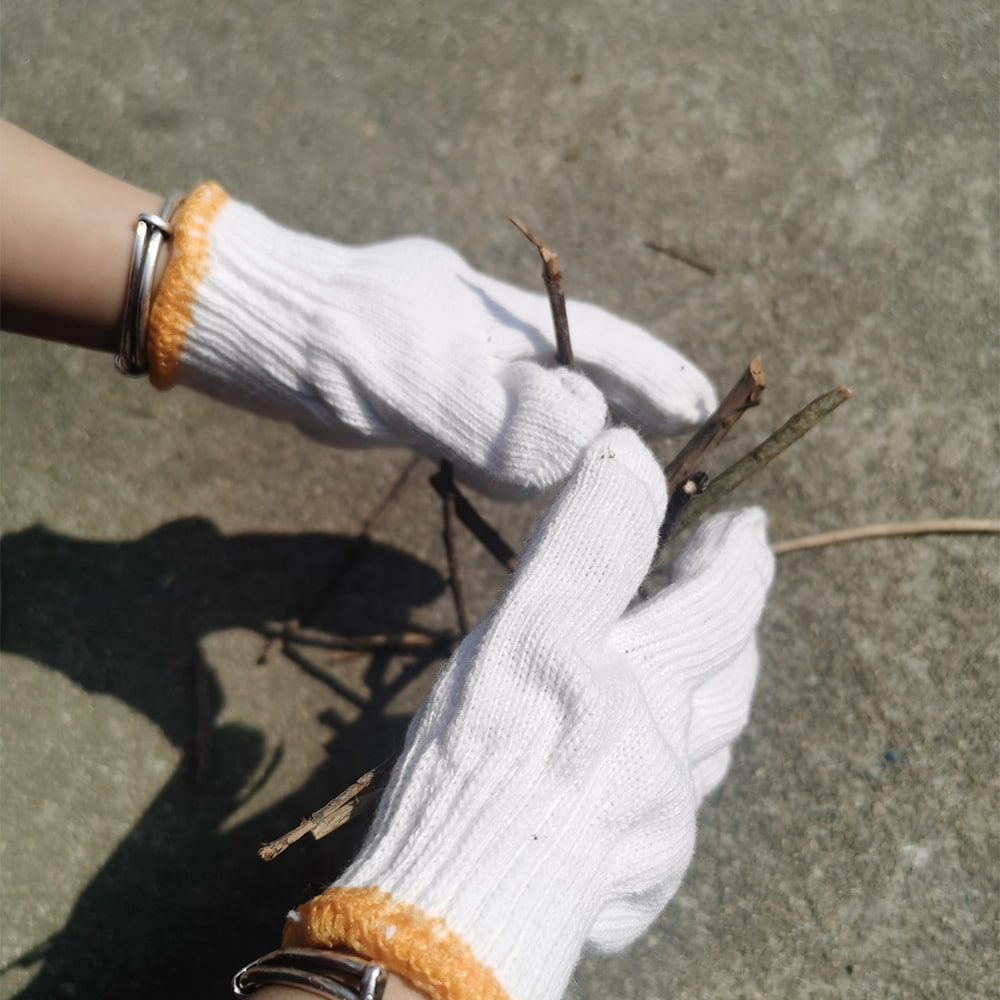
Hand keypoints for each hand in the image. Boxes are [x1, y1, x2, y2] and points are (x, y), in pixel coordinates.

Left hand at [148, 184, 715, 494]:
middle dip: (631, 410)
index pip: (603, 346)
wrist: (269, 341)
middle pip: (584, 376)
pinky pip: (500, 430)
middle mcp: (495, 342)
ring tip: (624, 471)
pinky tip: (537, 474)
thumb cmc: (344, 348)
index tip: (703, 403)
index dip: (655, 377)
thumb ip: (503, 417)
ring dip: (581, 438)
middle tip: (679, 447)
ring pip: (542, 407)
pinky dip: (526, 454)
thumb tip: (592, 439)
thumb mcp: (423, 381)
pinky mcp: (434, 397)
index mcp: (508, 323)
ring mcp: (464, 367)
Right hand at [283, 428, 773, 999]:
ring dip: (717, 684)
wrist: (465, 916)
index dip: (733, 551)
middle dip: (733, 607)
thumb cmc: (478, 768)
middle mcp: (660, 742)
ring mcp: (657, 813)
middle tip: (735, 563)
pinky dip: (675, 764)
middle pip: (725, 665)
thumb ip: (584, 545)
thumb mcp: (520, 632)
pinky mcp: (642, 873)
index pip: (710, 595)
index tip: (741, 521)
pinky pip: (677, 809)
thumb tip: (626, 456)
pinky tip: (652, 760)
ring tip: (709, 651)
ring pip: (709, 736)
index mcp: (633, 676)